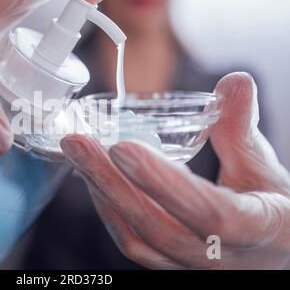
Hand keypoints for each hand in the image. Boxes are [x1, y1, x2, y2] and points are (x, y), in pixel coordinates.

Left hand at [60, 73, 289, 268]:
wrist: (275, 252)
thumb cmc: (275, 213)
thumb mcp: (266, 171)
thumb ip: (243, 129)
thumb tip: (235, 82)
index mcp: (254, 231)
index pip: (207, 212)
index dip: (162, 182)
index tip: (122, 147)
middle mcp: (216, 258)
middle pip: (155, 226)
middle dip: (110, 182)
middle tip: (76, 143)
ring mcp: (189, 264)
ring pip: (137, 238)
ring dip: (104, 194)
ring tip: (79, 155)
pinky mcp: (170, 262)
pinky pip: (134, 243)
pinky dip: (110, 211)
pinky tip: (95, 181)